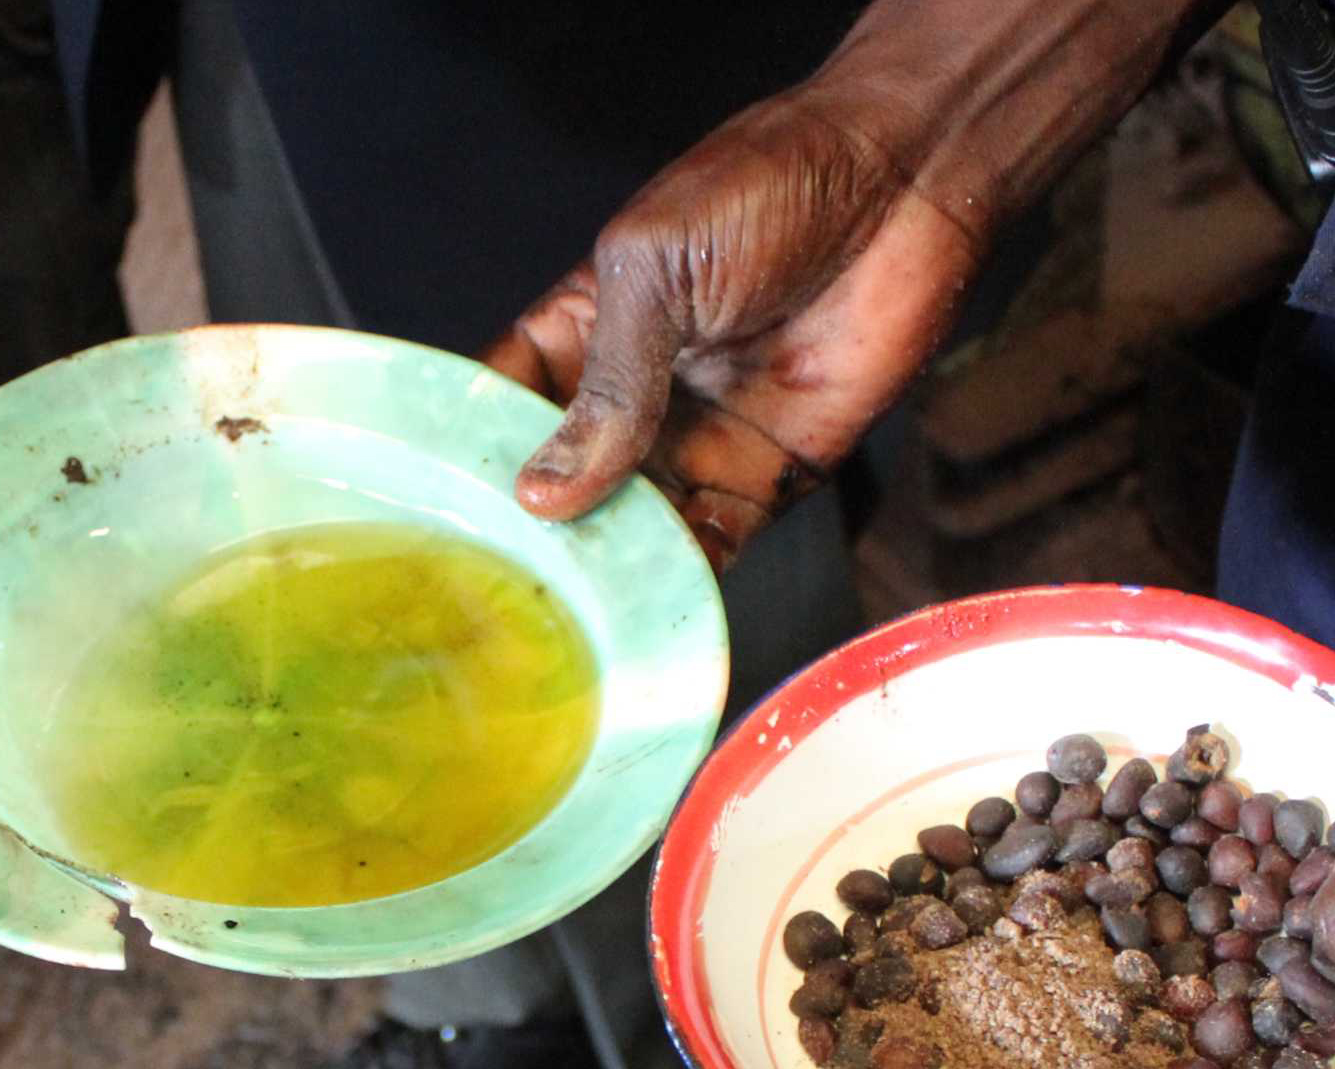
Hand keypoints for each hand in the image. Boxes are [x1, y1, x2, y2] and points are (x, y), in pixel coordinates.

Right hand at [485, 88, 984, 569]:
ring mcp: (698, 440)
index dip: (470, 455)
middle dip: (535, 534)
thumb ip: (607, 383)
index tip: (431, 512)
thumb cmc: (769, 191)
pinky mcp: (769, 476)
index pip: (506, 404)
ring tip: (564, 612)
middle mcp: (635, 396)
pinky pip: (714, 545)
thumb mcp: (655, 271)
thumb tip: (544, 488)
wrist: (903, 189)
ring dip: (604, 566)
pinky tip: (650, 602)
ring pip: (633, 527)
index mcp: (585, 328)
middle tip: (491, 591)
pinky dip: (684, 579)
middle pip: (565, 484)